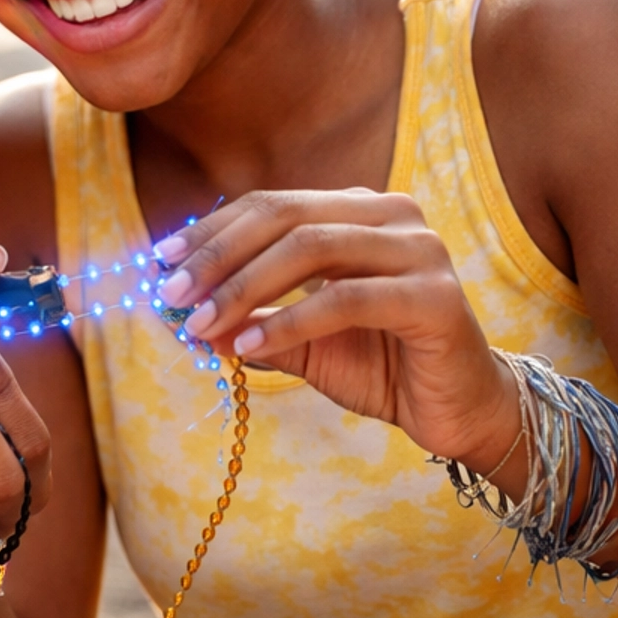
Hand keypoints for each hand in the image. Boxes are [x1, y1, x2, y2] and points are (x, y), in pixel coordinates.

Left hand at [152, 189, 521, 471]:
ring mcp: (420, 250)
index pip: (270, 205)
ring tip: (201, 323)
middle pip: (286, 215)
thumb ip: (248, 321)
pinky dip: (289, 322)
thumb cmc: (381, 366)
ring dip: (245, 287)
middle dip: (220, 254)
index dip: (211, 231)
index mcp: (358, 211)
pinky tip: (248, 347)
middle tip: (172, 292)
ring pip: (312, 247)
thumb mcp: (299, 342)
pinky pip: (345, 300)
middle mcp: (393, 215)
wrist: (458, 412)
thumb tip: (179, 316)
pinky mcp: (434, 297)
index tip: (159, 262)